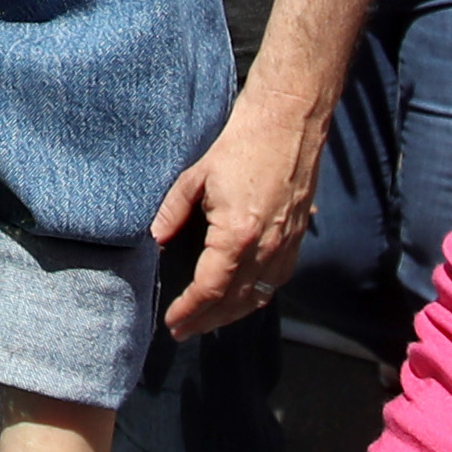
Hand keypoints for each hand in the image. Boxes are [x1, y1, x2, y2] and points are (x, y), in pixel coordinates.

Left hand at [151, 86, 325, 334]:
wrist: (290, 121)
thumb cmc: (243, 142)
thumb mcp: (197, 176)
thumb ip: (172, 213)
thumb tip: (154, 240)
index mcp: (239, 236)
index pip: (210, 290)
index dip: (189, 310)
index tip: (172, 321)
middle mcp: (267, 249)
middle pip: (234, 303)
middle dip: (206, 321)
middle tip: (183, 331)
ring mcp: (287, 246)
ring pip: (258, 297)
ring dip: (231, 314)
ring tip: (207, 321)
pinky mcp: (297, 238)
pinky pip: (276, 282)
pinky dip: (256, 297)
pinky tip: (241, 298)